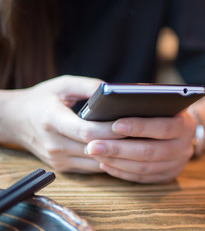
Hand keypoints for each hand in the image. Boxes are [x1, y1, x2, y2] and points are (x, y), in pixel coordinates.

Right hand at [0, 75, 123, 172]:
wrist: (16, 120)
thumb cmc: (41, 99)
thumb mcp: (62, 85)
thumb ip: (88, 86)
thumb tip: (114, 92)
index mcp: (52, 120)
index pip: (87, 131)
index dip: (111, 130)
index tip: (130, 124)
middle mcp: (54, 144)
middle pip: (95, 149)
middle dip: (120, 142)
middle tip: (141, 134)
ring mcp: (57, 159)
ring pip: (96, 162)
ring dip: (116, 154)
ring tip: (134, 142)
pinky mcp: (62, 167)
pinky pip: (91, 168)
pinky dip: (107, 160)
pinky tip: (119, 150)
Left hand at [85, 111, 195, 182]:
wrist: (182, 131)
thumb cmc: (165, 111)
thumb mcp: (163, 103)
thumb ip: (146, 103)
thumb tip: (116, 104)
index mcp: (185, 125)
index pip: (163, 127)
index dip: (139, 126)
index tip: (114, 124)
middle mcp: (184, 148)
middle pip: (150, 151)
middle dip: (119, 149)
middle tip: (93, 145)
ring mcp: (176, 165)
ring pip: (144, 167)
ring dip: (116, 162)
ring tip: (95, 153)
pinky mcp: (166, 177)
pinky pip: (142, 178)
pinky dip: (121, 172)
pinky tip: (105, 164)